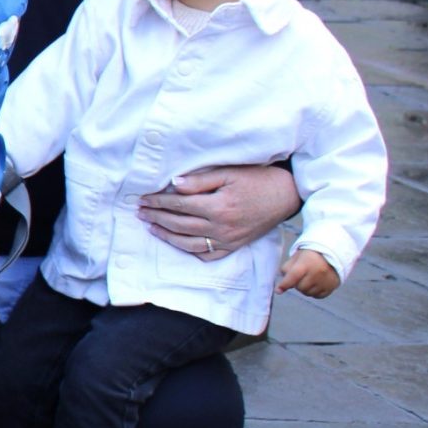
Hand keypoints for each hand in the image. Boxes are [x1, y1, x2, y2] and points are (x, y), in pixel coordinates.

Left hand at [136, 164, 301, 259]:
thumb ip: (200, 181)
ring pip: (189, 243)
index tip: (144, 198)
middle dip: (157, 218)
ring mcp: (228, 240)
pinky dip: (190, 250)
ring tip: (151, 227)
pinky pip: (207, 255)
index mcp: (219, 207)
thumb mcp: (229, 173)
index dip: (158, 202)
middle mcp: (222, 227)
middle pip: (180, 225)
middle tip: (141, 212)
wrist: (285, 194)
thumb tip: (173, 185)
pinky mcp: (234, 247)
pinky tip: (177, 243)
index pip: (179, 205)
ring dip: (166, 236)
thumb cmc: (257, 179)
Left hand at [278, 250, 338, 297]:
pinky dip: (314, 292)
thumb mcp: (296, 257)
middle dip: (297, 284)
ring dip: (305, 289)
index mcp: (306, 263)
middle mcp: (317, 273)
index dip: (284, 285)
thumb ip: (286, 269)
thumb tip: (281, 285)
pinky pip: (317, 296)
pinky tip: (315, 283)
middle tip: (300, 277)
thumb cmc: (310, 256)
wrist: (331, 254)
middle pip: (300, 287)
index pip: (293, 277)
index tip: (278, 290)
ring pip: (308, 293)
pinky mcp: (332, 287)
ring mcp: (325, 281)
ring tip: (308, 279)